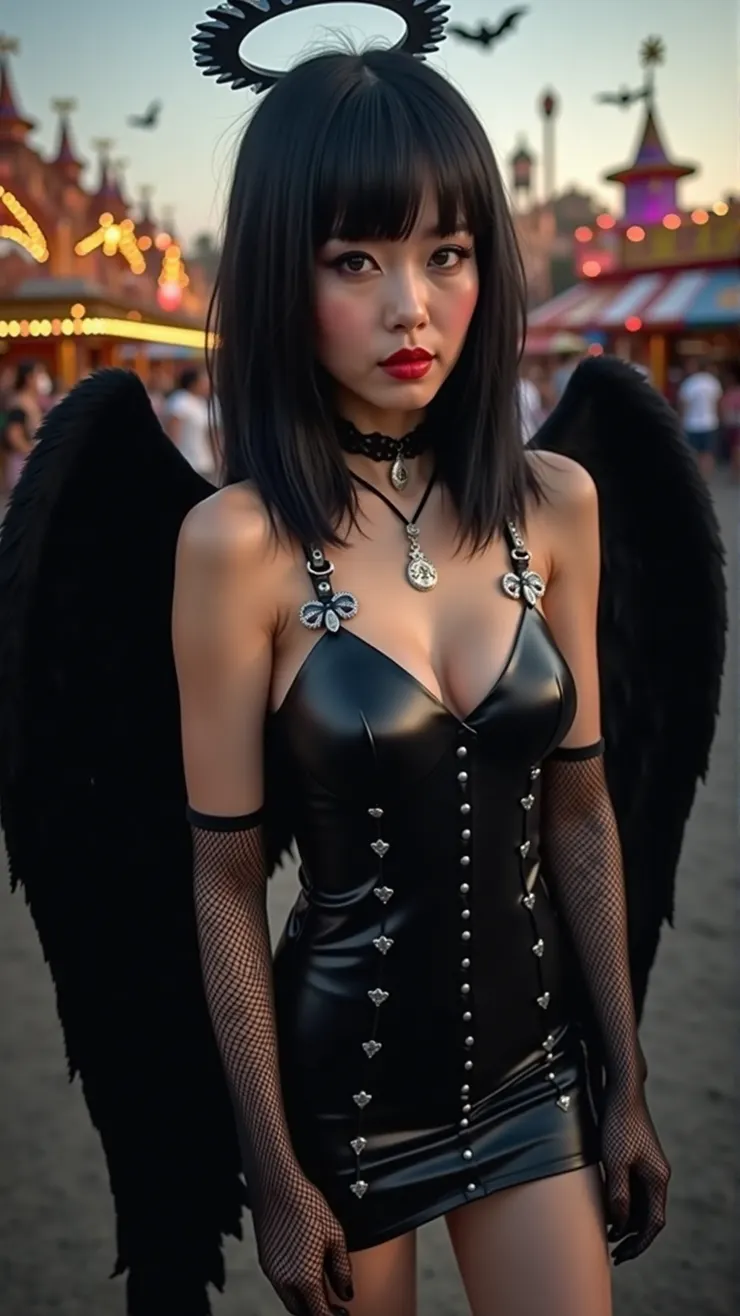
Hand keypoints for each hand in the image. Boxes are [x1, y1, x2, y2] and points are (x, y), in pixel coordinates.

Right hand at [254, 1170, 352, 1314]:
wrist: (276, 1185)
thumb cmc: (309, 1207)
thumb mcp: (335, 1237)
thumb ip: (342, 1270)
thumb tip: (346, 1294)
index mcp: (305, 1278)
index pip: (320, 1313)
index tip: (344, 1314)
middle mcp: (285, 1281)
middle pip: (301, 1312)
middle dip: (317, 1313)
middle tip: (334, 1308)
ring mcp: (272, 1272)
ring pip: (289, 1301)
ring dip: (305, 1304)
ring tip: (321, 1293)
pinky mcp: (265, 1262)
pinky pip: (280, 1286)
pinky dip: (293, 1290)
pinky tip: (304, 1276)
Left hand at [601, 1082, 669, 1264]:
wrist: (621, 1090)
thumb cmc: (618, 1124)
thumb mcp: (615, 1162)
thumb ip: (619, 1194)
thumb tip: (620, 1223)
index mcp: (658, 1179)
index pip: (654, 1222)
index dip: (639, 1243)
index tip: (621, 1255)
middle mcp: (658, 1174)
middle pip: (650, 1215)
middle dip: (633, 1235)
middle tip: (613, 1250)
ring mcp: (650, 1165)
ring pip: (642, 1203)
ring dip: (628, 1219)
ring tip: (608, 1232)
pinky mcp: (639, 1156)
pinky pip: (635, 1189)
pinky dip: (625, 1203)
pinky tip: (609, 1207)